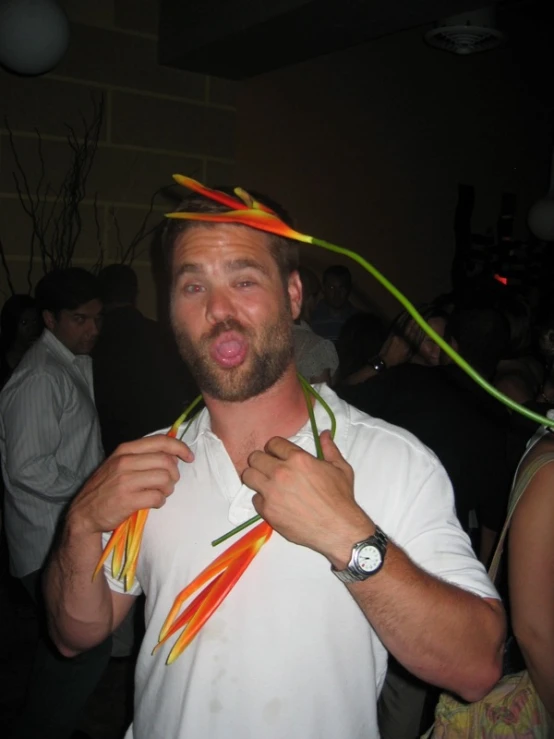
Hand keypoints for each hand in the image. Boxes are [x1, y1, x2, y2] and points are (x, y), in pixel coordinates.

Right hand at [68, 435, 193, 534]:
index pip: (160, 441)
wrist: (84, 513)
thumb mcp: (119, 464)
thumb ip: (142, 456)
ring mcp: (125, 480)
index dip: (180, 447)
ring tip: (159, 493)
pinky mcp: (127, 500)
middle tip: (169, 483)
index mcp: (125, 450)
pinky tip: (152, 503)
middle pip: (166, 462)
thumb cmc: (106, 487)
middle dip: (174, 474)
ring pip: (165, 479)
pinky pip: (158, 498)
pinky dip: (160, 502)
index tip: (189, 457)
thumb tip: (172, 455)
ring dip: (168, 489)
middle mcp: (124, 462)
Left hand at [243, 431, 371, 562]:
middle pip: (255, 457)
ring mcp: (272, 492)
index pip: (272, 443)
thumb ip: (329, 449)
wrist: (338, 528)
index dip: (275, 448)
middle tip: (269, 468)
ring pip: (248, 476)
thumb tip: (325, 433)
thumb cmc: (341, 497)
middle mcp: (281, 473)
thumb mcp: (340, 468)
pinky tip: (274, 502)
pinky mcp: (268, 511)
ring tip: (265, 482)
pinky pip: (255, 499)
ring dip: (256, 477)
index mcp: (297, 459)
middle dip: (262, 461)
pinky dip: (262, 499)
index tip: (277, 455)